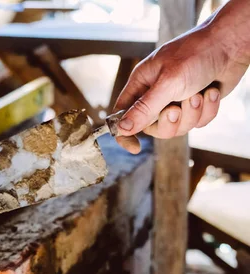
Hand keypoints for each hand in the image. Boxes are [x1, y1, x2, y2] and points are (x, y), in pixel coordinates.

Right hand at [114, 20, 248, 150]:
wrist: (232, 44)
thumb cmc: (195, 54)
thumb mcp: (167, 84)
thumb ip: (144, 108)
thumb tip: (122, 128)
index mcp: (141, 84)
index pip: (123, 114)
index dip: (125, 133)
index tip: (135, 148)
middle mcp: (156, 94)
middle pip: (152, 127)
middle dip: (169, 122)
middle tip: (176, 110)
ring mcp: (176, 100)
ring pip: (178, 127)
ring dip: (192, 114)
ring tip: (198, 94)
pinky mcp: (196, 105)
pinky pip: (197, 122)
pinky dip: (207, 110)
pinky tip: (210, 91)